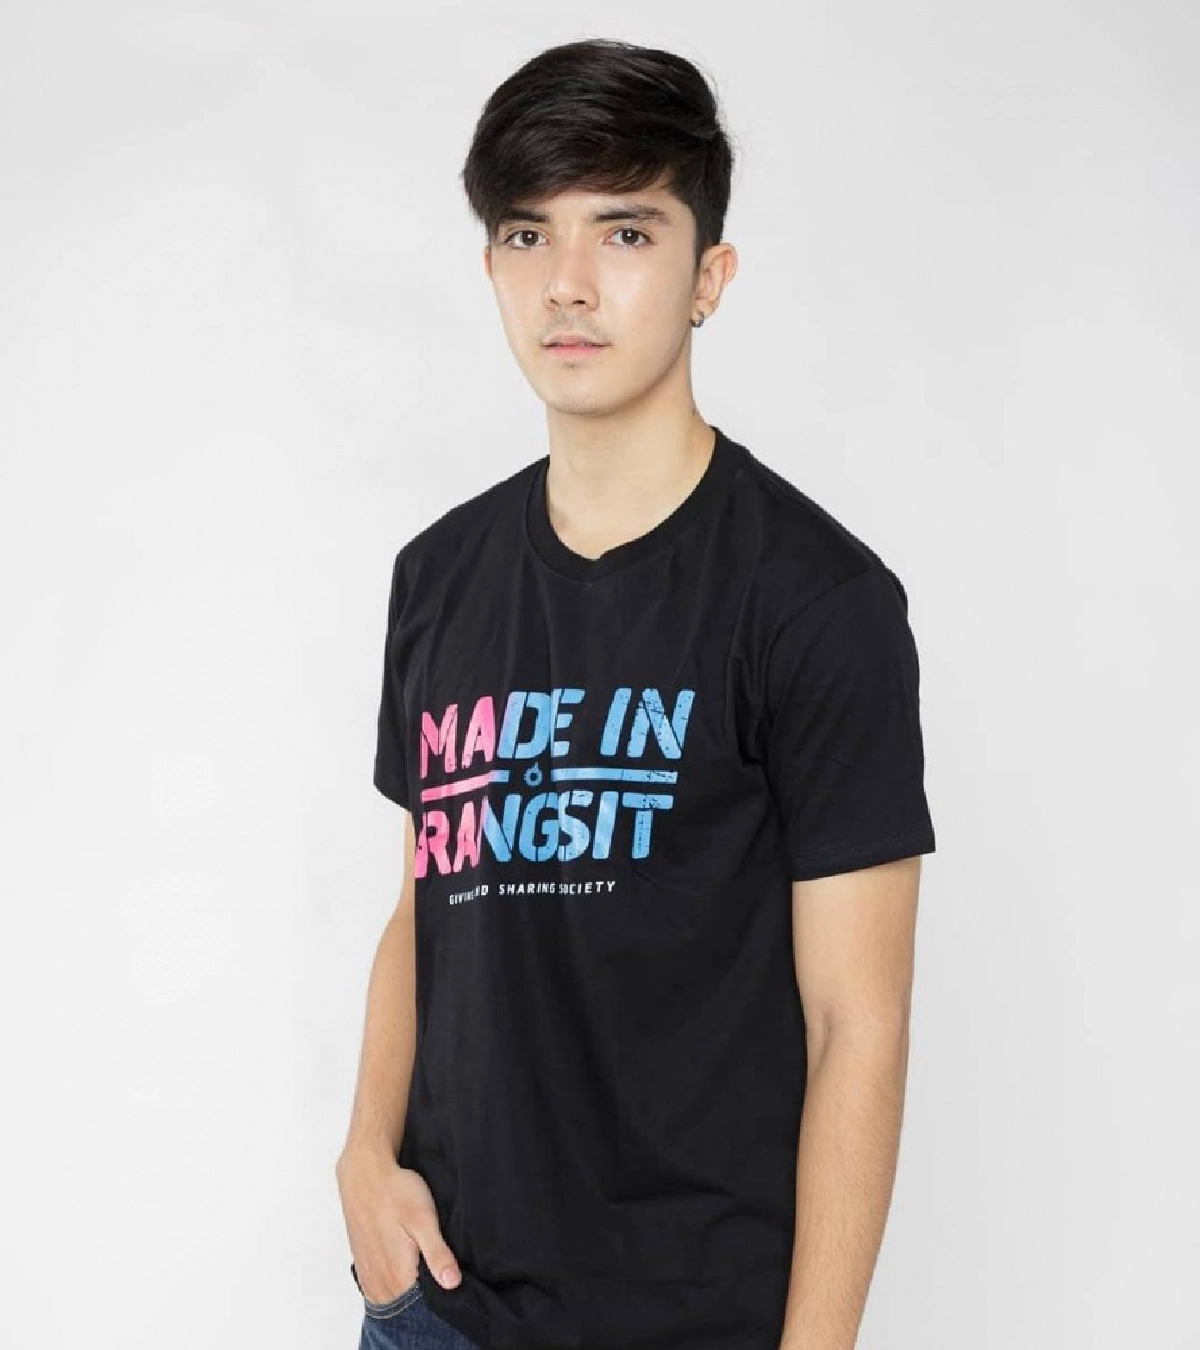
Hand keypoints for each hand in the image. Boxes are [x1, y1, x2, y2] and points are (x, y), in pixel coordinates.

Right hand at [336, 1147, 462, 1299]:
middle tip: (437, 1266)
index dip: (438, 1296)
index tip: (448, 1279)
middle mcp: (379, 1281)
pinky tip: (405, 1263)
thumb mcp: (424, 1219)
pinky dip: (393, 1282)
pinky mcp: (363, 1264)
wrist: (365, 1172)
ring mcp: (368, 1274)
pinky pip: (380, 1286)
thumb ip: (437, 1254)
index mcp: (397, 1276)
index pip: (421, 1306)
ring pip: (393, 1296)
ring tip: (422, 1262)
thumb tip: (452, 1284)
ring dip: (407, 1288)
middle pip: (406, 1304)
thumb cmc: (396, 1191)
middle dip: (423, 1293)